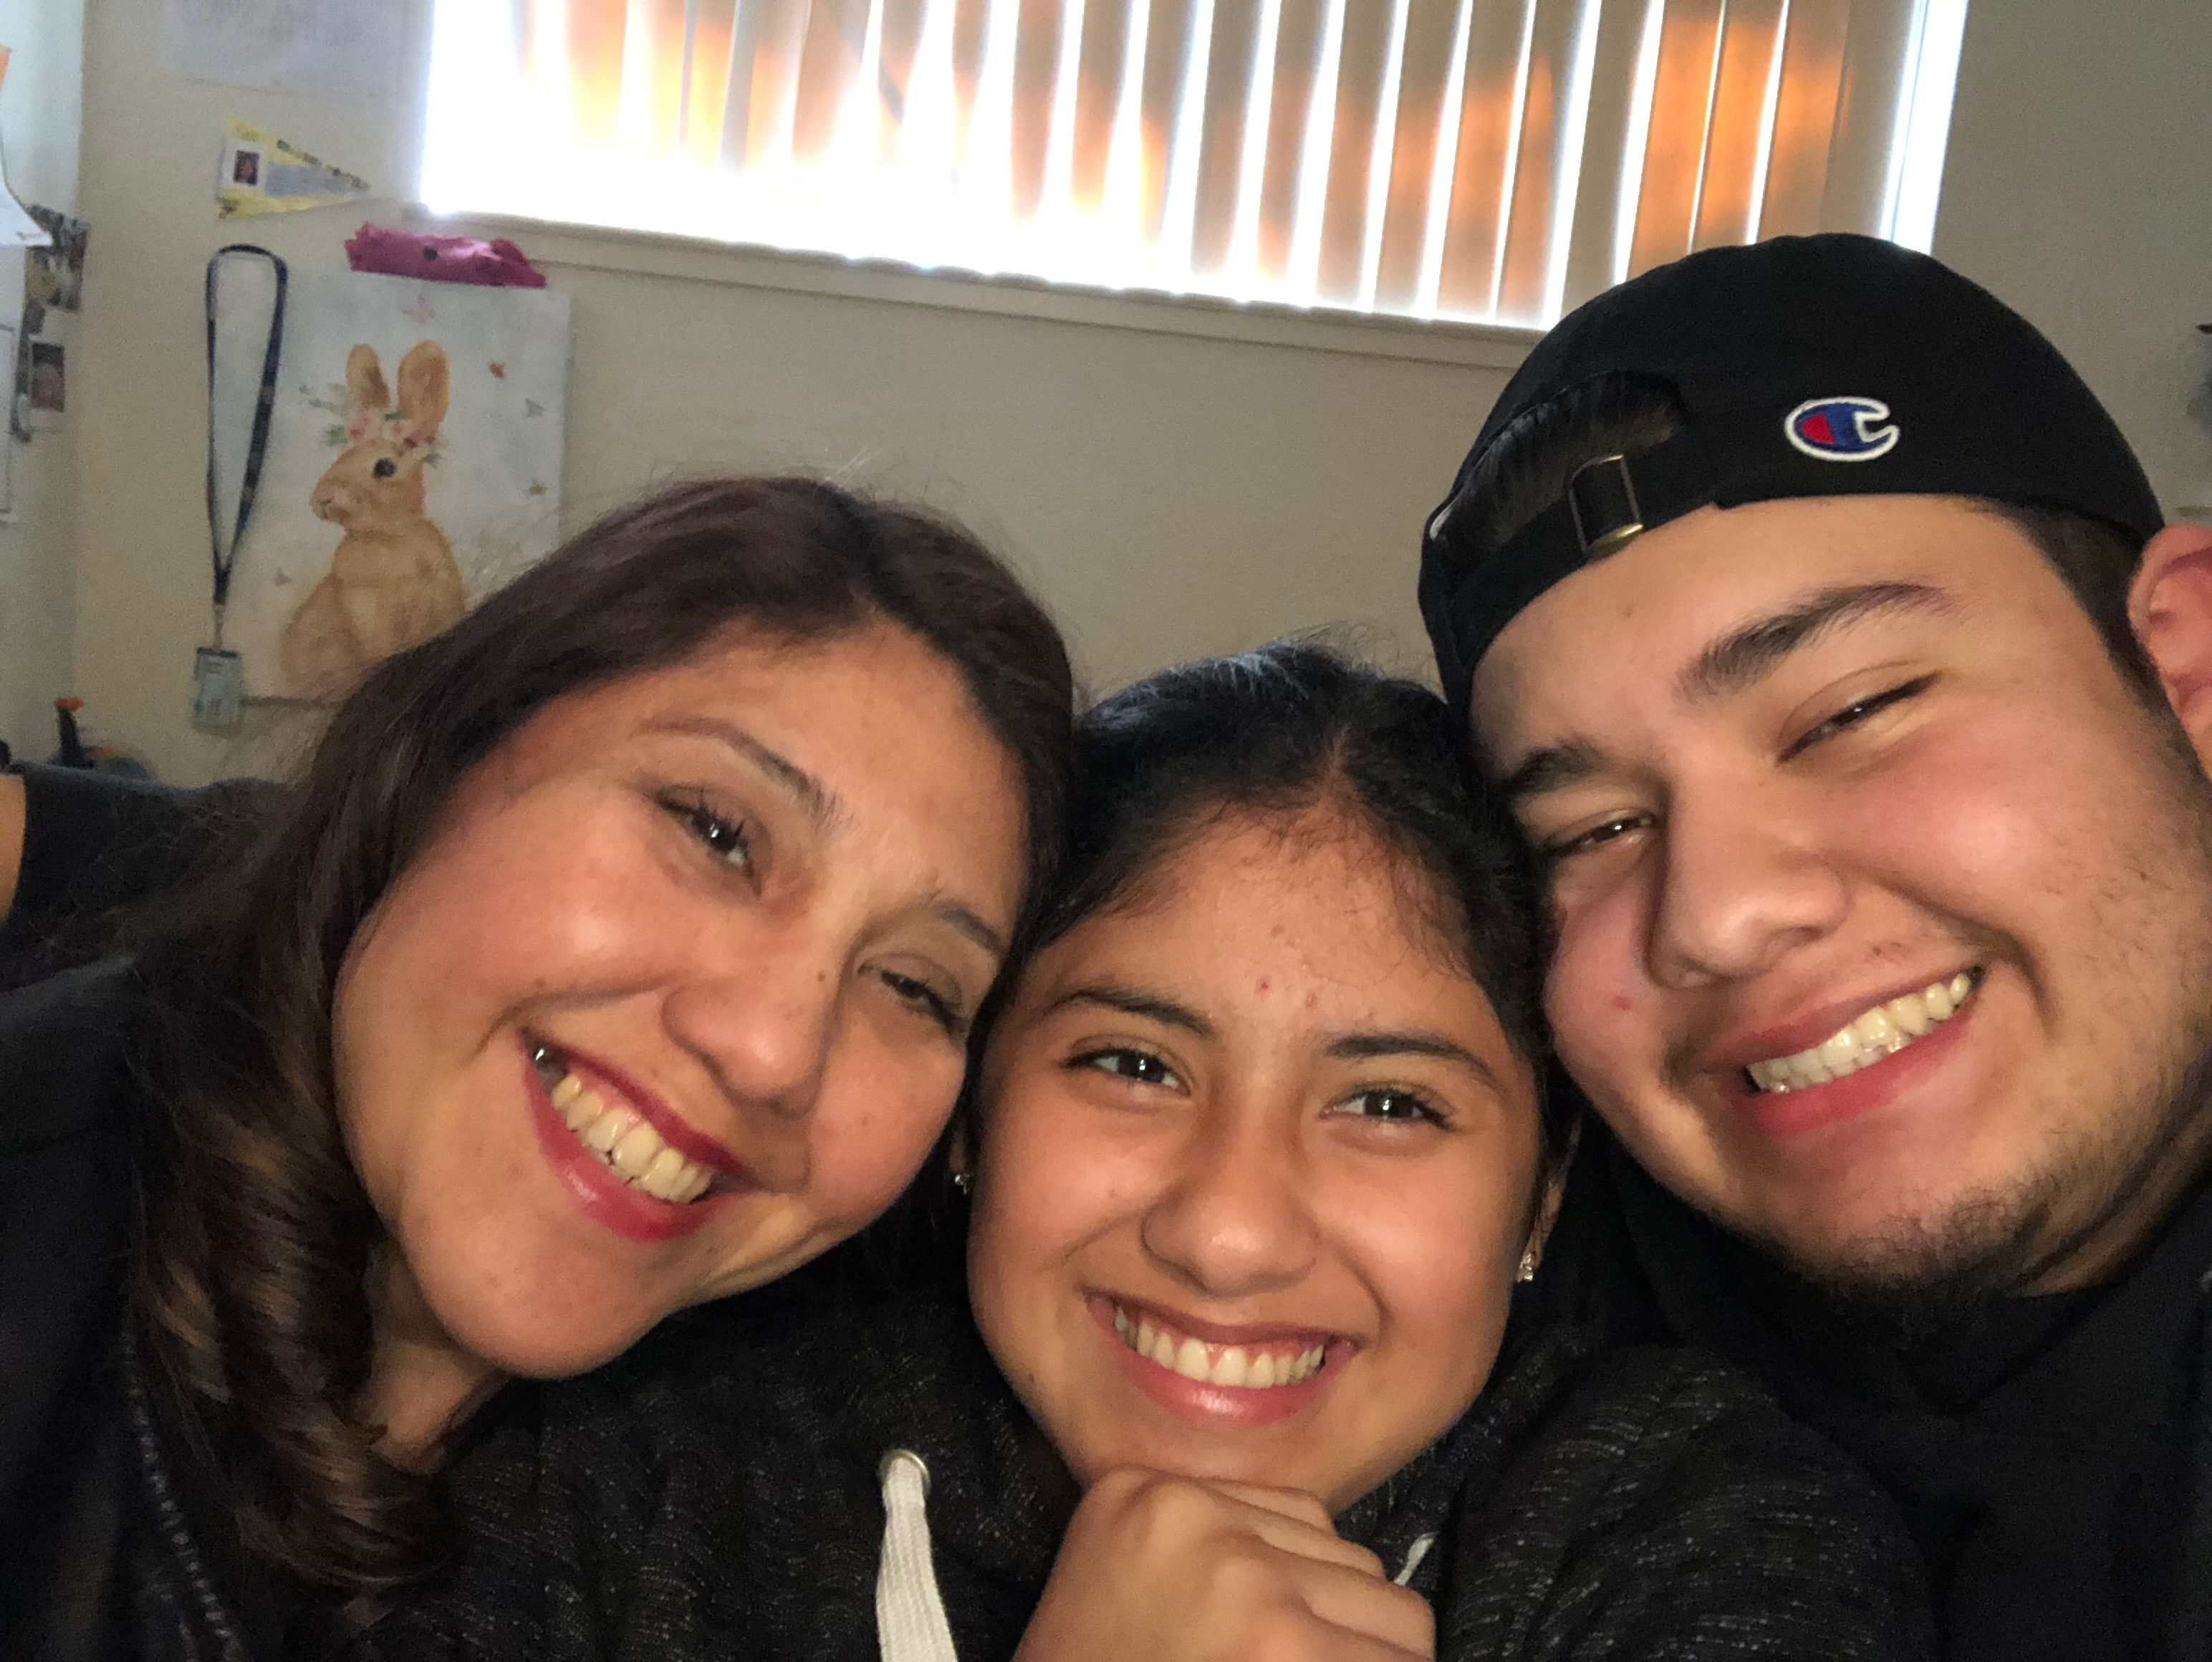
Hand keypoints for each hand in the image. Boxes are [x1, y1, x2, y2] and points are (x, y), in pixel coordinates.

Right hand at [1013, 1468, 1433, 1661]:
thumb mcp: (1134, 1588)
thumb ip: (1222, 1551)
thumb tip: (1343, 1570)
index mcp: (1143, 1493)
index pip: (1299, 1518)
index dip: (1302, 1597)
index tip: (1255, 1646)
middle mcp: (1197, 1520)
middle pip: (1350, 1560)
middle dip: (1337, 1628)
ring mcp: (1248, 1584)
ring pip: (1395, 1613)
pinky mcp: (1287, 1649)